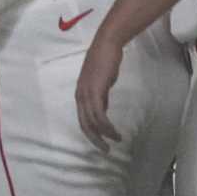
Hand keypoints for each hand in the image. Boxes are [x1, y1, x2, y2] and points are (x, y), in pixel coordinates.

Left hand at [74, 37, 124, 151]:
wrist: (107, 45)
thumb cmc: (105, 61)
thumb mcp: (102, 83)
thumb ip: (101, 96)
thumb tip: (103, 109)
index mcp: (81, 95)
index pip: (83, 120)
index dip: (91, 133)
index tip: (102, 142)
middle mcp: (80, 96)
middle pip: (85, 125)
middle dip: (95, 140)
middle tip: (105, 150)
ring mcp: (87, 94)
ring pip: (93, 122)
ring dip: (104, 134)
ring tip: (116, 141)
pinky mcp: (95, 91)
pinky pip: (100, 115)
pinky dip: (107, 126)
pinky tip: (114, 131)